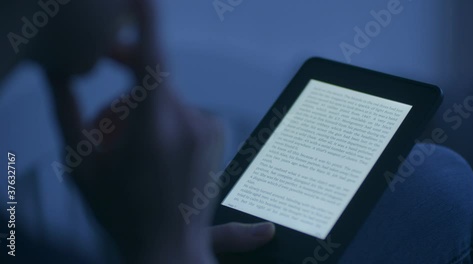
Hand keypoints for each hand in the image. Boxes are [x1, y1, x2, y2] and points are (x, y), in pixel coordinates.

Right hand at [48, 0, 274, 262]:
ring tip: (135, 156)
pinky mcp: (217, 131)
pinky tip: (158, 155)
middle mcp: (188, 122)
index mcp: (153, 129)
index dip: (146, 21)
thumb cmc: (124, 214)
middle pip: (151, 80)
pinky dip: (165, 121)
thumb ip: (67, 112)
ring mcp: (208, 127)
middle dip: (124, 95)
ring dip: (144, 113)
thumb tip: (57, 72)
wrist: (170, 248)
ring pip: (165, 97)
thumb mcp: (81, 168)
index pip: (152, 59)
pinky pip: (182, 110)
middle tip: (106, 129)